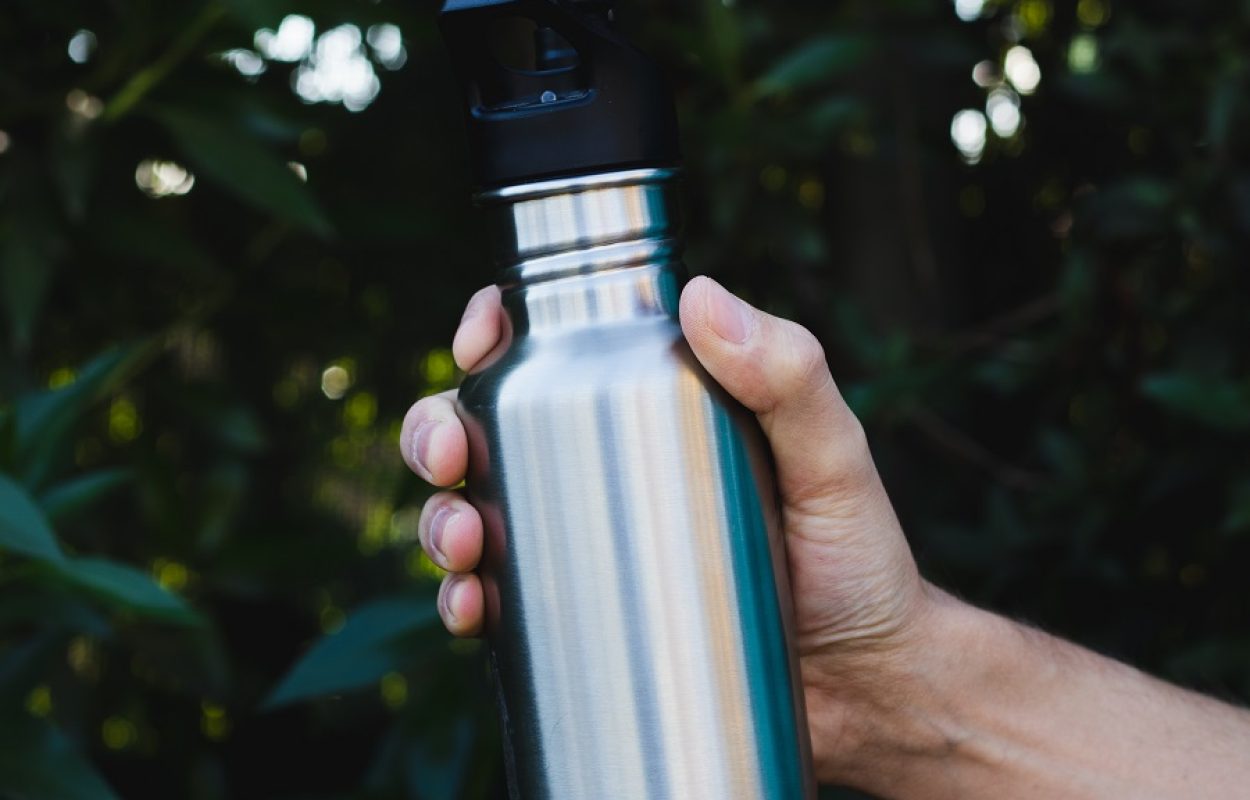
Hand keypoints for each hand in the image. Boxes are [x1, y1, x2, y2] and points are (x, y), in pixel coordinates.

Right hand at [399, 277, 937, 783]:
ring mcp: (590, 543)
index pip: (557, 348)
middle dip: (436, 428)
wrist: (865, 686)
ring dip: (438, 518)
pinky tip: (471, 608)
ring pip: (475, 511)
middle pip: (489, 428)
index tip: (478, 340)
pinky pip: (500, 601)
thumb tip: (701, 296)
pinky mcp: (583, 616)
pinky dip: (465, 600)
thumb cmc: (857, 559)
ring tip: (463, 542)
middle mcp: (608, 466)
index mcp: (657, 405)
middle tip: (448, 454)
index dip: (494, 331)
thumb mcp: (832, 457)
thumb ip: (789, 376)